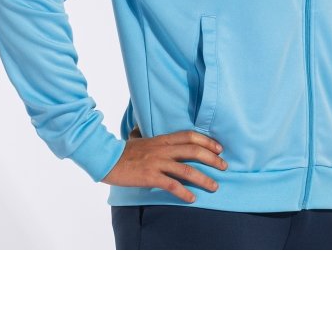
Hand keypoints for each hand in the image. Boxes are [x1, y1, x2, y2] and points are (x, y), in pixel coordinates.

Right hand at [102, 126, 227, 202]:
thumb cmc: (123, 150)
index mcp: (163, 139)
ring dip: (204, 179)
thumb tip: (146, 131)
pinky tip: (192, 199)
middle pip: (194, 150)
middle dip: (212, 159)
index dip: (207, 141)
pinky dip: (184, 193)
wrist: (107, 159)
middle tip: (224, 167)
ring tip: (215, 186)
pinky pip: (172, 185)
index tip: (219, 148)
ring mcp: (157, 163)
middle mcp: (163, 149)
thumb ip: (150, 137)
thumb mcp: (140, 139)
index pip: (190, 135)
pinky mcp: (151, 177)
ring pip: (187, 170)